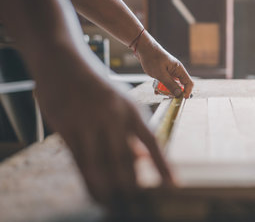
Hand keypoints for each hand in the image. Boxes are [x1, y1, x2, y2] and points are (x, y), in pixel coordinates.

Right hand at [43, 76, 172, 214]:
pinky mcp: (68, 129)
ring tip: (121, 209)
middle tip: (142, 207)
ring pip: (103, 165)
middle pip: (127, 160)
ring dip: (113, 191)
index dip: (163, 165)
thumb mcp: (120, 104)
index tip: (174, 186)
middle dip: (135, 187)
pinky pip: (81, 163)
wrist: (64, 62)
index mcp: (131, 109)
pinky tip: (99, 197)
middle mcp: (113, 116)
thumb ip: (130, 132)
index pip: (153, 141)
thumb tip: (142, 159)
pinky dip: (92, 184)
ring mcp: (89, 122)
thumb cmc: (97, 88)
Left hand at [136, 31, 193, 97]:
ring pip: (173, 85)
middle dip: (174, 92)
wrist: (144, 48)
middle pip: (181, 85)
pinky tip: (155, 88)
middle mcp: (177, 71)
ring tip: (158, 91)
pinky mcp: (165, 72)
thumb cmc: (152, 58)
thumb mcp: (160, 74)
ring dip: (166, 90)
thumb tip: (179, 94)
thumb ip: (170, 84)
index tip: (180, 99)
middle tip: (165, 95)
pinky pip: (166, 82)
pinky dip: (162, 86)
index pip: (189, 83)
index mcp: (179, 69)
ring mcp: (171, 72)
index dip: (187, 92)